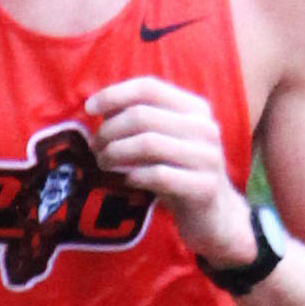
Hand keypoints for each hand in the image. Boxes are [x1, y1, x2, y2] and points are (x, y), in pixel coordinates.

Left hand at [85, 75, 258, 270]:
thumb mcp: (164, 141)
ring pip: (148, 144)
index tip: (89, 109)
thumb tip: (100, 109)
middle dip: (109, 131)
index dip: (114, 94)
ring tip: (103, 163)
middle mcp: (205, 128)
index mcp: (195, 109)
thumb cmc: (179, 174)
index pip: (149, 87)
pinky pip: (158, 175)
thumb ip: (140, 121)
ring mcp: (207, 158)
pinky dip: (134, 176)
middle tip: (95, 147)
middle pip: (142, 116)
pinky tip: (127, 181)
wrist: (215, 218)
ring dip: (116, 153)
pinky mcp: (204, 187)